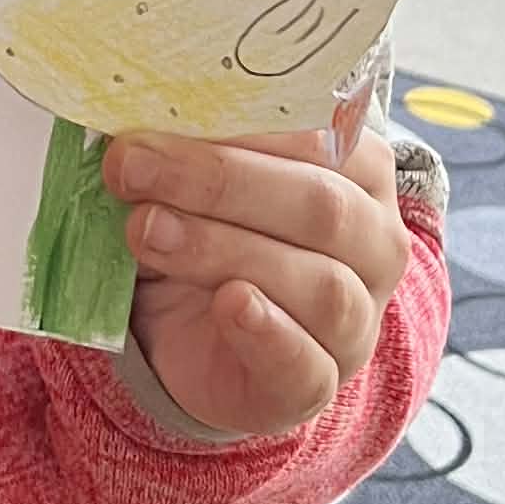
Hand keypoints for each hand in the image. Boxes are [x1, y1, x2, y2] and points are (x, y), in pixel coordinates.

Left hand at [104, 124, 410, 439]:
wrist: (192, 337)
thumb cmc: (206, 235)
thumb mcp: (192, 183)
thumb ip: (183, 149)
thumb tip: (133, 125)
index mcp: (358, 171)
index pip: (319, 137)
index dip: (236, 124)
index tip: (152, 119)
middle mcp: (374, 242)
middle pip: (321, 206)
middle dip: (216, 181)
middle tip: (130, 167)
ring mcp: (358, 319)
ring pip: (318, 283)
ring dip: (222, 250)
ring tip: (146, 231)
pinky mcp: (320, 383)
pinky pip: (308, 363)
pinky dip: (267, 331)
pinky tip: (228, 303)